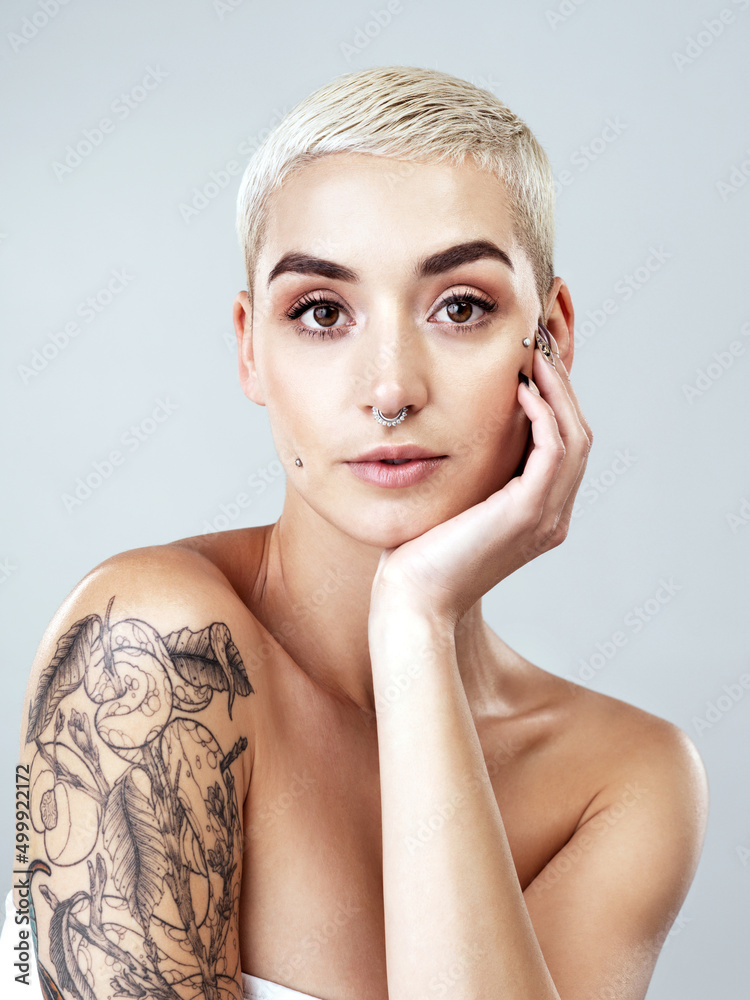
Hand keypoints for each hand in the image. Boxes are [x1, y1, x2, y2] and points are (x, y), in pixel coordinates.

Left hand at [369, 339, 592, 626]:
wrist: (414, 596)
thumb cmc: (424, 553)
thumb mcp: (458, 503)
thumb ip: (478, 474)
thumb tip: (470, 430)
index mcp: (541, 515)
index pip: (566, 447)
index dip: (557, 402)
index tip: (535, 364)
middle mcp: (553, 517)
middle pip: (580, 437)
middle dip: (564, 388)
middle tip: (542, 348)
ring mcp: (546, 517)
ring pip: (575, 438)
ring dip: (558, 392)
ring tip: (535, 358)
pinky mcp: (527, 514)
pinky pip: (553, 451)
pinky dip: (544, 415)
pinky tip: (521, 391)